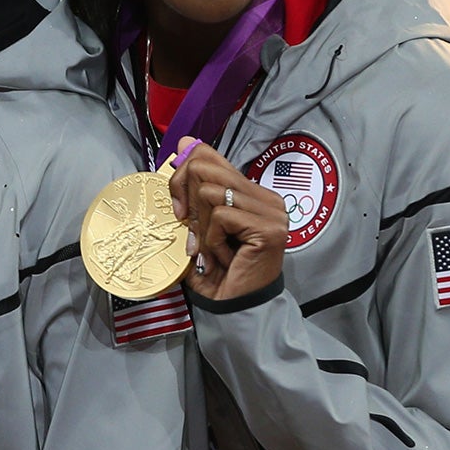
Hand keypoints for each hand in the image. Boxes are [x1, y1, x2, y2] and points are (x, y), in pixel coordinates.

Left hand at [169, 144, 287, 300]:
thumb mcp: (198, 222)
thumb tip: (186, 142)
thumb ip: (195, 187)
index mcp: (251, 193)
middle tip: (191, 231)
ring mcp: (272, 212)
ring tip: (211, 249)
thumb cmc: (214, 269)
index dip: (184, 174)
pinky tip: (223, 257)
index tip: (178, 206)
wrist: (231, 306)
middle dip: (187, 201)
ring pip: (212, 193)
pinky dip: (211, 240)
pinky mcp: (269, 228)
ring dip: (201, 227)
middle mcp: (267, 197)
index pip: (212, 158)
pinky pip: (221, 217)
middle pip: (206, 169)